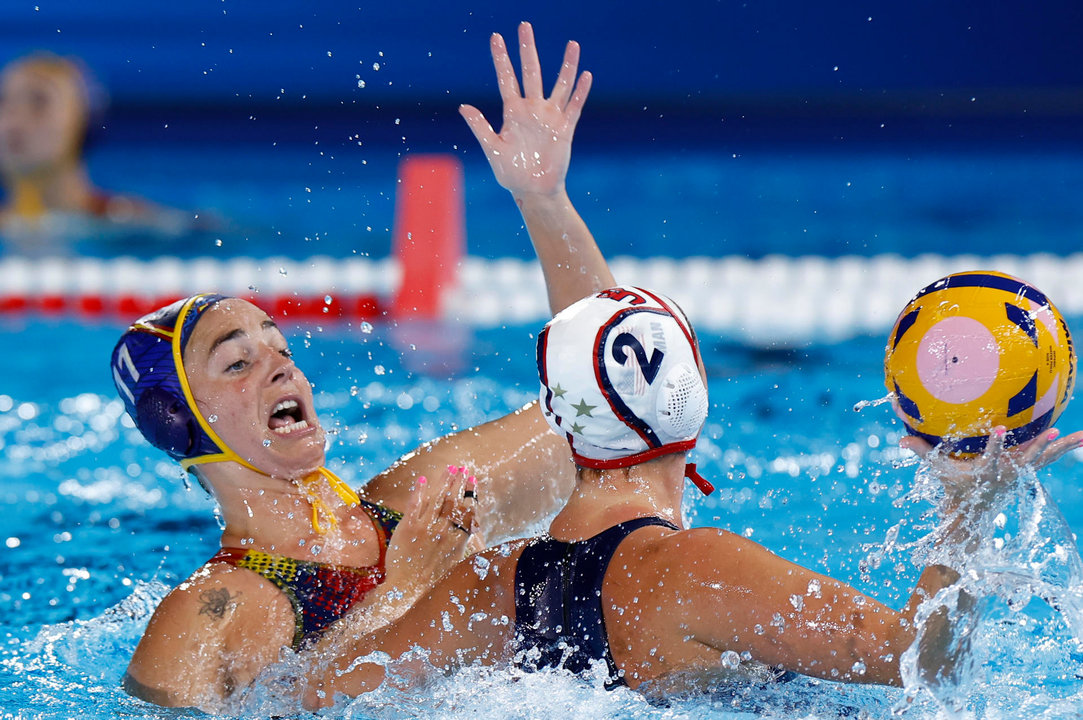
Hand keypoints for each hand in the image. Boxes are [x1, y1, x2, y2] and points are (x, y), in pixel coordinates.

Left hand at [381, 466, 476, 602]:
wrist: (407, 590)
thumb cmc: (432, 582)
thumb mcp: (455, 565)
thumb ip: (463, 548)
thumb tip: (474, 537)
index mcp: (458, 540)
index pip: (468, 511)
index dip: (471, 494)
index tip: (473, 481)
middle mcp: (444, 531)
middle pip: (454, 501)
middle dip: (460, 482)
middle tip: (464, 468)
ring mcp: (426, 528)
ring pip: (438, 498)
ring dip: (445, 481)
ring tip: (450, 467)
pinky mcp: (408, 528)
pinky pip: (415, 504)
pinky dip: (419, 490)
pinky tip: (422, 479)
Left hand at [459, 21, 591, 197]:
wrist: (534, 191)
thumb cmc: (511, 174)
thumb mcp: (492, 150)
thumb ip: (480, 127)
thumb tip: (462, 106)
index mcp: (512, 113)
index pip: (506, 78)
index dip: (501, 58)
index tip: (496, 37)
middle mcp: (532, 109)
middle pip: (531, 72)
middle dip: (528, 49)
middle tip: (525, 25)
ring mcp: (550, 117)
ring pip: (560, 85)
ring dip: (566, 65)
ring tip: (572, 44)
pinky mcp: (565, 128)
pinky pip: (574, 106)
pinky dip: (580, 91)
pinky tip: (586, 75)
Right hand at [900, 426, 1082, 510]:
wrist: (974, 511)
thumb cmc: (955, 487)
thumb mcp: (938, 471)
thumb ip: (921, 452)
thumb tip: (898, 439)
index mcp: (987, 473)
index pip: (992, 456)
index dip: (997, 444)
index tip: (1001, 429)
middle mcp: (1009, 474)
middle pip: (1029, 459)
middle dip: (1040, 446)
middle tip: (1054, 431)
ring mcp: (1022, 472)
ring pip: (1047, 457)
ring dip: (1066, 446)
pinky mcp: (1029, 469)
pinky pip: (1051, 456)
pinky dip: (1065, 447)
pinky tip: (1082, 438)